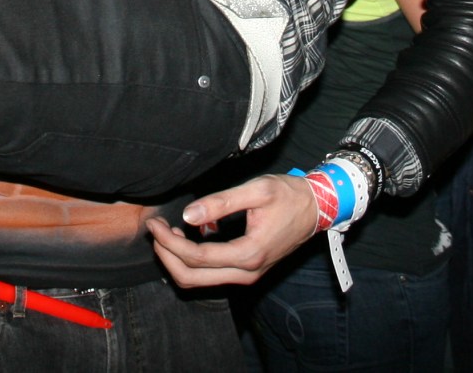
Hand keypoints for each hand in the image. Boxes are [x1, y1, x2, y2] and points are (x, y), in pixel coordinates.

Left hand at [147, 173, 321, 286]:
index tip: (155, 224)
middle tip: (155, 230)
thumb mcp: (257, 190)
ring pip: (200, 281)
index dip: (169, 242)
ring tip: (168, 232)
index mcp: (248, 254)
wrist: (317, 208)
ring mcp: (248, 275)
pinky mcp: (247, 271)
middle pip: (192, 278)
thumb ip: (221, 203)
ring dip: (177, 260)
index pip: (196, 257)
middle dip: (167, 255)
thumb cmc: (289, 195)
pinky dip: (192, 262)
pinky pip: (211, 275)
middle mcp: (247, 272)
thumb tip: (189, 215)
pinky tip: (187, 237)